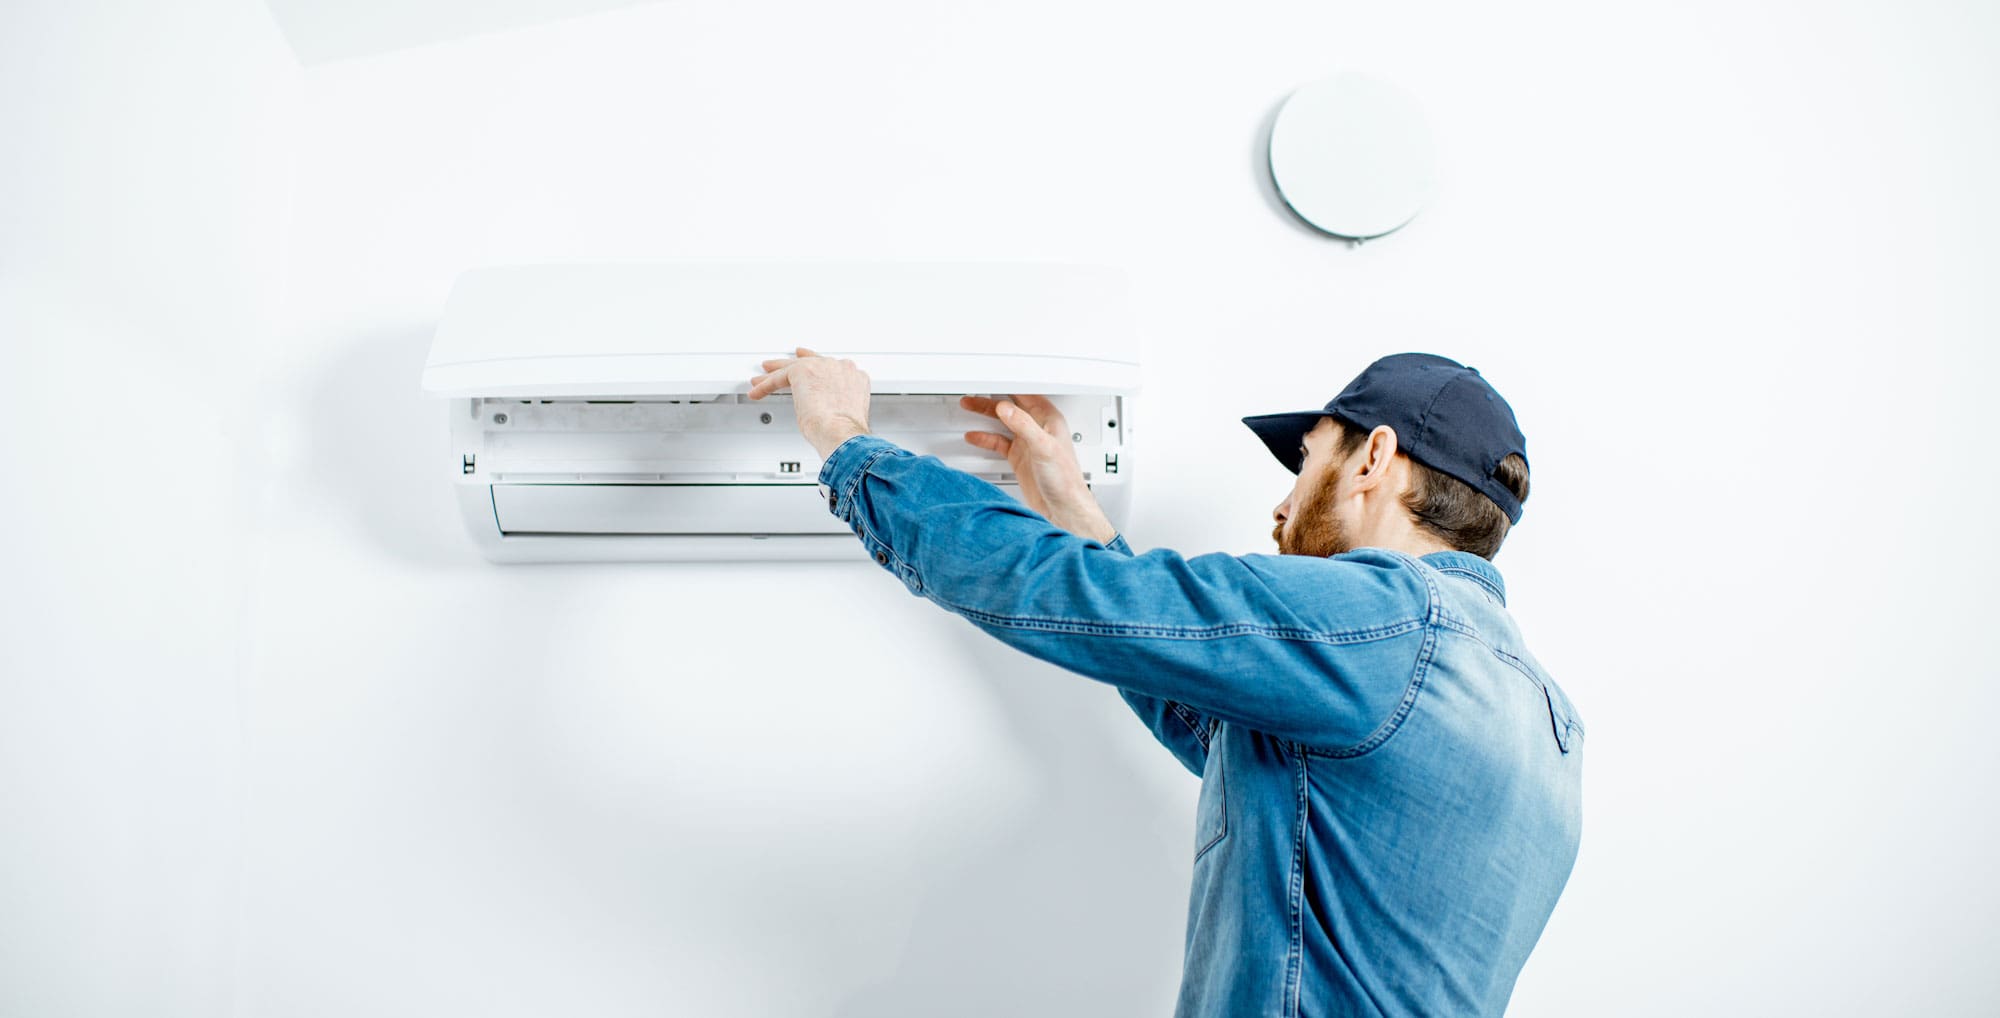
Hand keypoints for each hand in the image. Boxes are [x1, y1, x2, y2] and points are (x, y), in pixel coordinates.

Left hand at [748, 347, 871, 459]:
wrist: (841, 431)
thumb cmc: (845, 431)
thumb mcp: (845, 413)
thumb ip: (834, 404)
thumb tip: (821, 411)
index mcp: (855, 378)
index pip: (831, 369)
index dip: (817, 370)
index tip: (809, 371)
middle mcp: (841, 368)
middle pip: (811, 362)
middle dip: (793, 365)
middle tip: (779, 367)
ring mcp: (823, 366)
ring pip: (793, 367)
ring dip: (775, 375)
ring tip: (761, 379)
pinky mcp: (803, 371)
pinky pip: (780, 377)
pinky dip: (766, 385)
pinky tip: (758, 391)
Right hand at [960, 394, 1116, 543]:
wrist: (1062, 509)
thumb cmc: (1065, 480)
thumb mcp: (1043, 448)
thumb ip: (1024, 426)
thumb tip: (1006, 408)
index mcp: (1049, 421)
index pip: (1026, 395)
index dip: (1008, 386)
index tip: (990, 379)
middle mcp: (1038, 429)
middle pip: (1010, 407)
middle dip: (991, 399)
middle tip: (972, 393)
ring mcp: (1027, 444)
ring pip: (1002, 423)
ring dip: (985, 415)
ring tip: (967, 406)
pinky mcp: (1019, 458)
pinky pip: (998, 442)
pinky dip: (985, 438)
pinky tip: (973, 436)